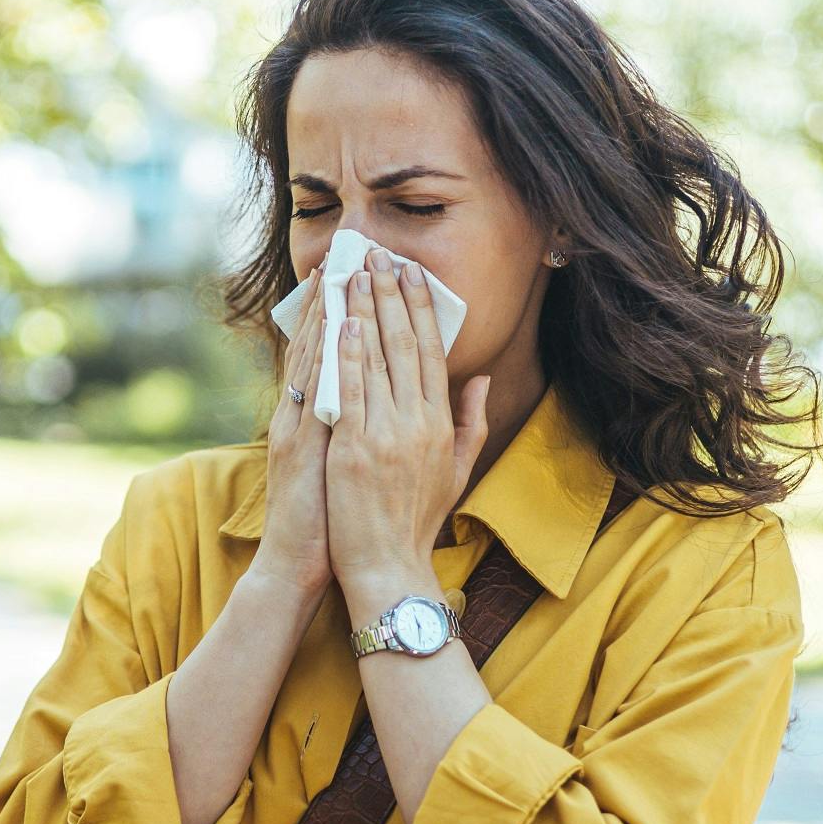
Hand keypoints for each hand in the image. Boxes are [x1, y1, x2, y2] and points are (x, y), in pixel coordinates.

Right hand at [248, 262, 333, 597]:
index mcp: (312, 420)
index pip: (327, 356)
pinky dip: (319, 358)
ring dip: (322, 316)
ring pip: (308, 360)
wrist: (296, 565)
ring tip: (336, 274)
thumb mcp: (342, 467)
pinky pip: (309, 393)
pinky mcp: (295, 446)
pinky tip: (332, 328)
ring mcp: (294, 428)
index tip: (356, 276)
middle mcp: (298, 416)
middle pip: (313, 346)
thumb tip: (376, 402)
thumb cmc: (327, 522)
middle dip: (331, 301)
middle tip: (346, 255)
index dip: (340, 315)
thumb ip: (354, 430)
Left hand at [326, 244, 490, 592]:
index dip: (421, 309)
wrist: (389, 567)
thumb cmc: (418, 522)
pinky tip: (341, 323)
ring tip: (353, 274)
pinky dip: (346, 355)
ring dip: (364, 312)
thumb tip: (481, 377)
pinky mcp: (353, 449)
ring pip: (375, 360)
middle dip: (391, 295)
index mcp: (441, 425)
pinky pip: (349, 391)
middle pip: (404, 345)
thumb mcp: (457, 470)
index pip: (431, 352)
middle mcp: (416, 423)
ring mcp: (384, 435)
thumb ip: (470, 421)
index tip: (411, 274)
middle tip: (379, 255)